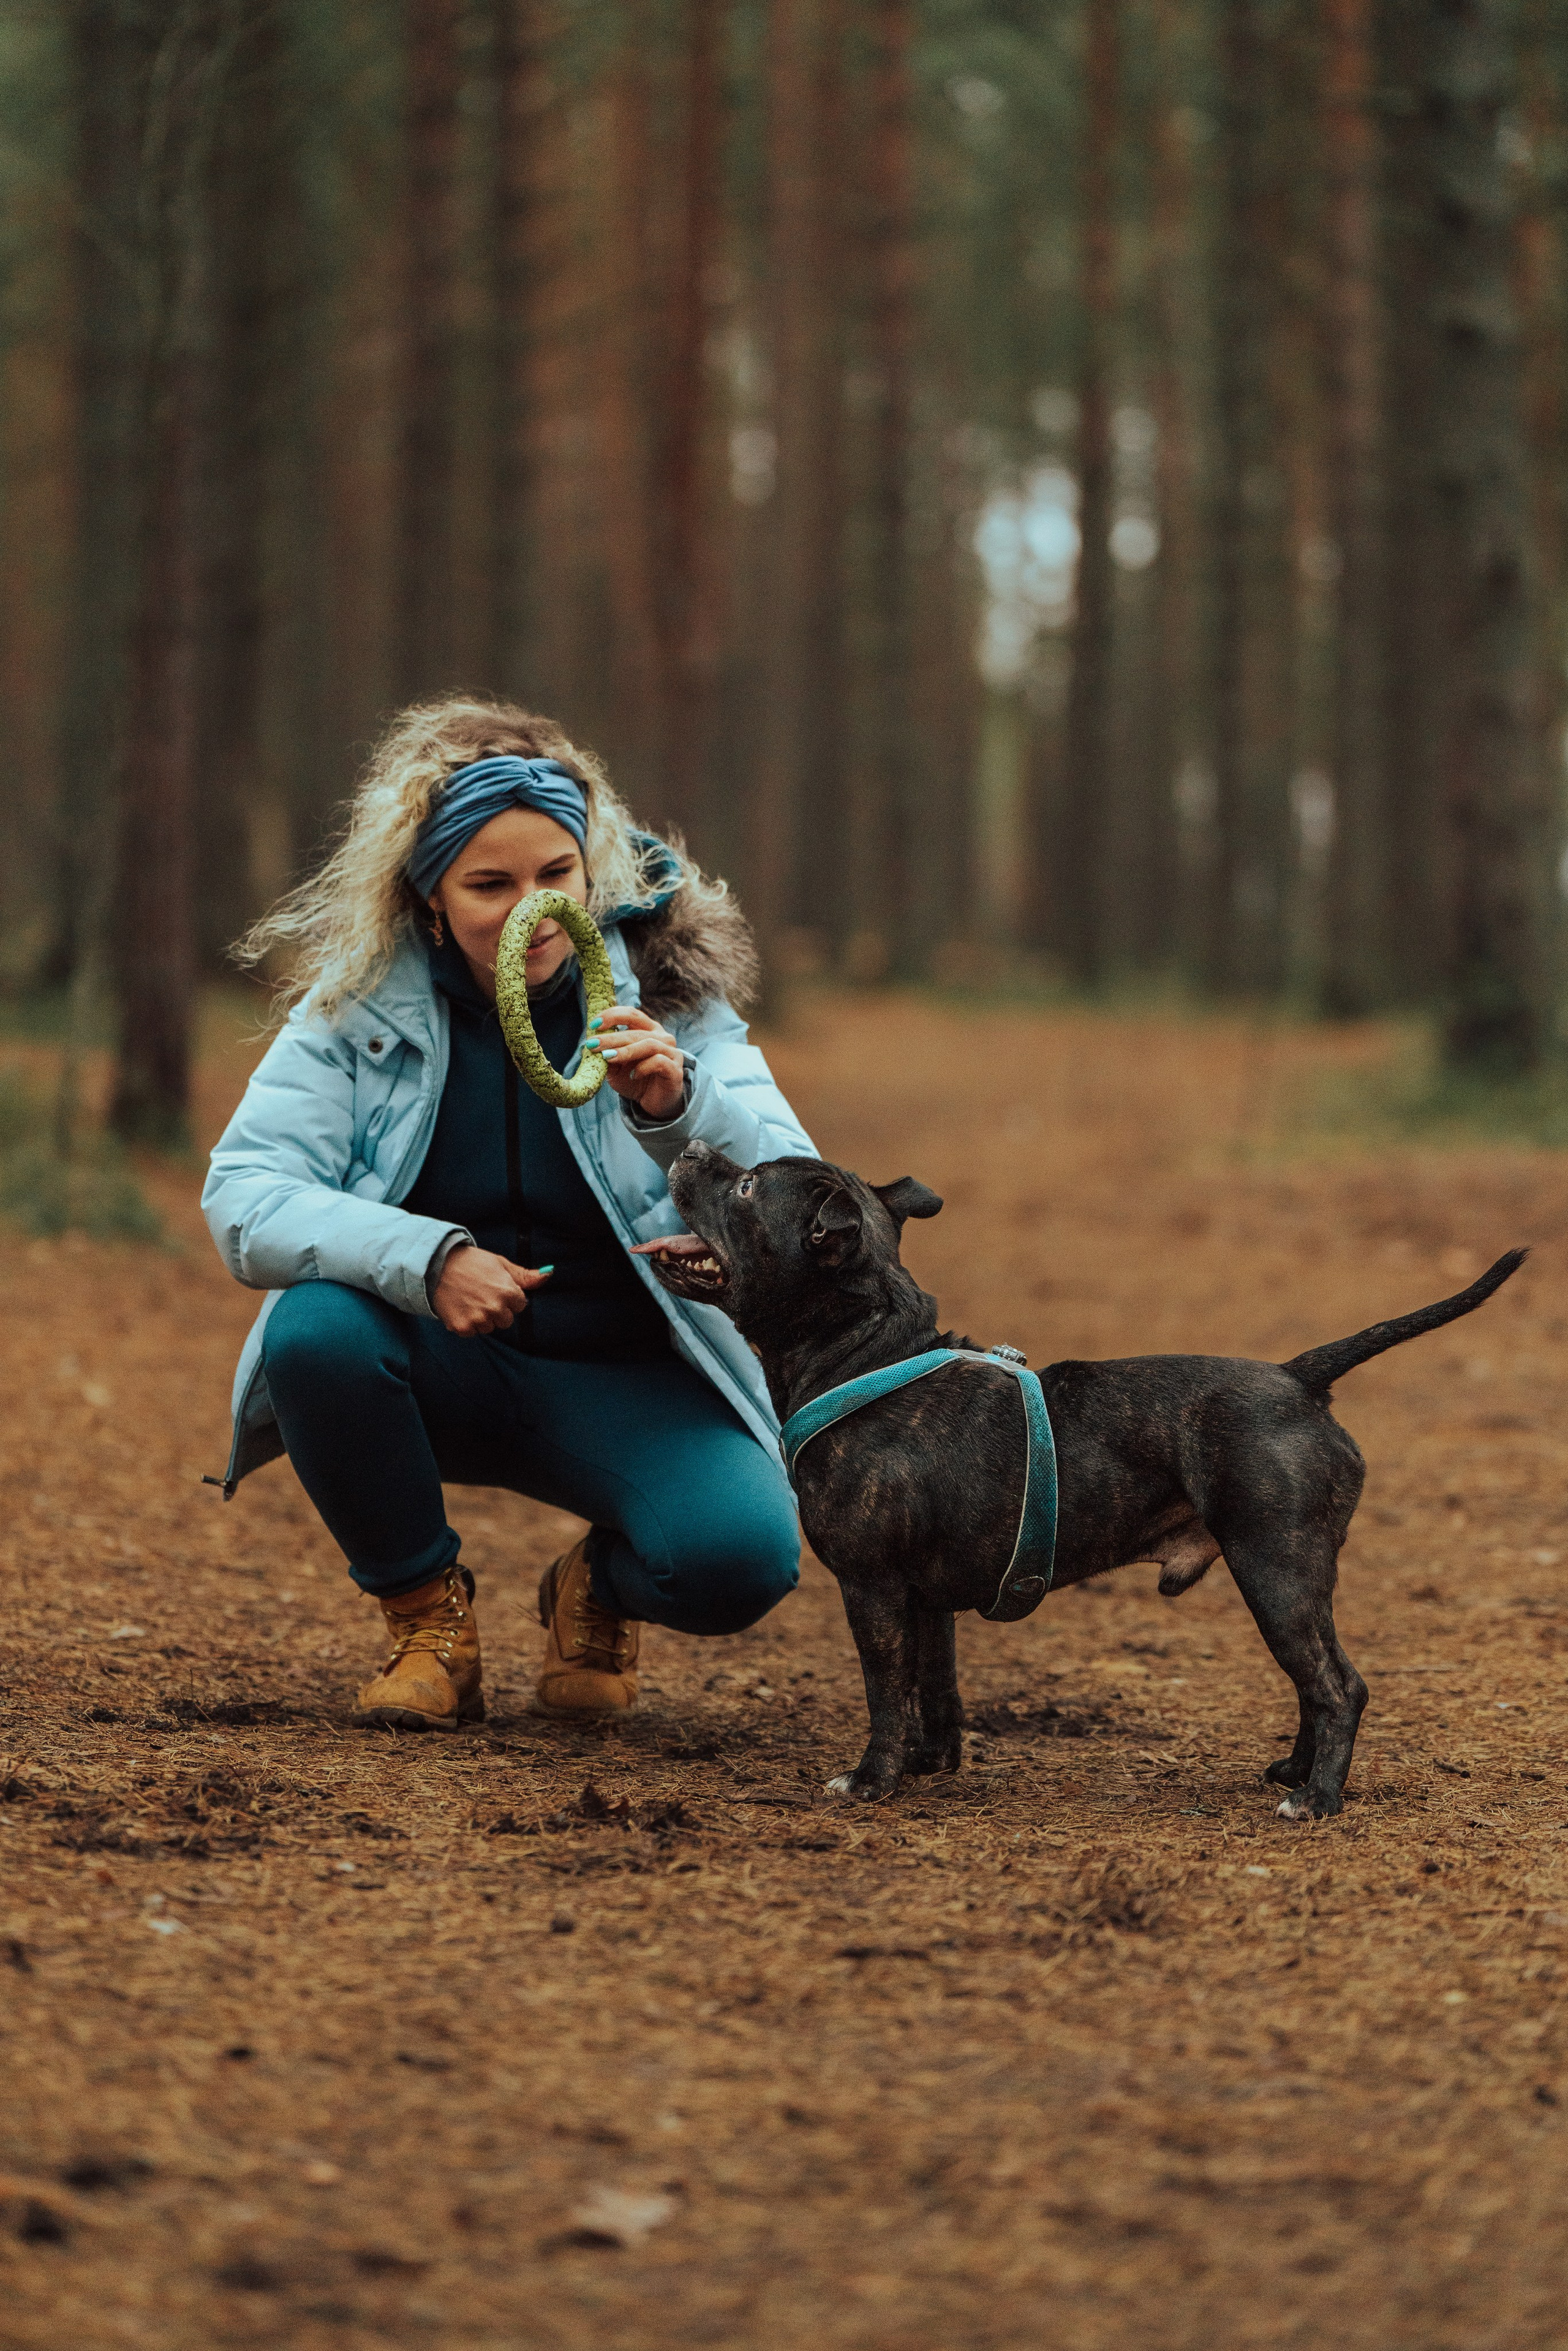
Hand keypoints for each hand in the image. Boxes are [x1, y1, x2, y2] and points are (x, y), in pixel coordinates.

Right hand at [432, 1244, 551, 1335]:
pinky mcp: (462, 1327)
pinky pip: (472, 1332)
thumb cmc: (471, 1262)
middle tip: (481, 1294)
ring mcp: (478, 1319)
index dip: (509, 1297)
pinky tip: (460, 1307)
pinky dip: (466, 1323)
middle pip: (506, 1321)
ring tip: (469, 1299)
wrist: (436, 1265)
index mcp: (508, 1292)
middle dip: (497, 1310)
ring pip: (489, 1328)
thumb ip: (526, 1276)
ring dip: (482, 1318)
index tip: (495, 1288)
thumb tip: (549, 1274)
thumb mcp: (501, 1264)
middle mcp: (495, 1308)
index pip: (520, 1306)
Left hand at [590, 1003, 685, 1121]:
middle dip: (612, 1037)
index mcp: (648, 1030)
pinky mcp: (675, 1070)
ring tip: (608, 1057)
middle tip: (593, 1044)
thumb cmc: (635, 1080)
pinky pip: (659, 1062)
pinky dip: (643, 1067)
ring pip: (649, 1044)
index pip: (632, 1014)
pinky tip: (632, 1075)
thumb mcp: (616, 1068)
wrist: (655, 1103)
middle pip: (636, 1031)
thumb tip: (590, 1046)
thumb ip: (607, 1055)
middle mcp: (662, 1037)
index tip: (594, 1024)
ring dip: (626, 1050)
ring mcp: (672, 1053)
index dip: (613, 1016)